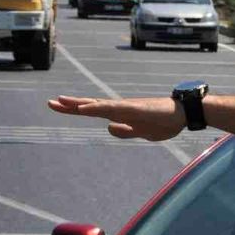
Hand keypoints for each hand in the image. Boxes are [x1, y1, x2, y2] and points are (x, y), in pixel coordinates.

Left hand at [48, 95, 185, 140]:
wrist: (184, 114)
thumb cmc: (165, 121)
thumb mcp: (142, 132)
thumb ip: (126, 130)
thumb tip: (109, 128)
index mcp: (121, 114)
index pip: (94, 110)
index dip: (76, 108)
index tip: (58, 105)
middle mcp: (121, 108)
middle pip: (91, 105)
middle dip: (70, 105)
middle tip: (50, 102)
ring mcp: (127, 107)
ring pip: (98, 105)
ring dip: (79, 104)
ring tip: (61, 102)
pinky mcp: (134, 108)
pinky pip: (111, 108)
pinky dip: (96, 107)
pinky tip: (84, 108)